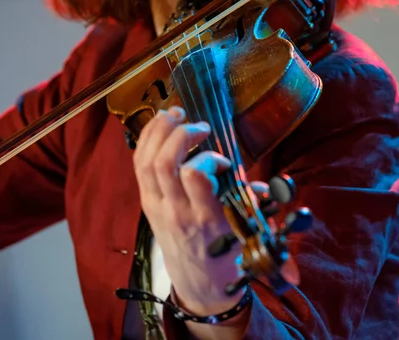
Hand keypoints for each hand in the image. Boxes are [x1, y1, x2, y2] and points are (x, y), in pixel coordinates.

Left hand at [133, 106, 266, 316]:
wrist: (198, 284)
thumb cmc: (225, 256)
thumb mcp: (245, 234)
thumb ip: (251, 205)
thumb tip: (259, 187)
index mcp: (205, 219)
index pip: (194, 175)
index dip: (210, 157)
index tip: (225, 162)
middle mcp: (175, 211)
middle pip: (164, 162)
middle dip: (180, 133)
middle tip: (200, 127)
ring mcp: (156, 206)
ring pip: (146, 161)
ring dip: (158, 130)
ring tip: (176, 114)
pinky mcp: (146, 202)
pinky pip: (139, 165)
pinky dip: (147, 140)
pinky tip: (160, 125)